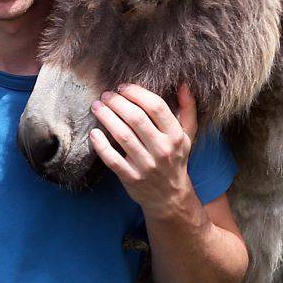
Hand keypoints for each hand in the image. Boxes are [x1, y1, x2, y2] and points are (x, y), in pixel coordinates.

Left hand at [89, 82, 199, 220]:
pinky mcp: (131, 177)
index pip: (156, 107)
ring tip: (97, 107)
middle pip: (136, 118)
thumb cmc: (175, 160)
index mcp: (176, 136)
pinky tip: (94, 133)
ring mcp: (146, 165)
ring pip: (122, 135)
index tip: (123, 87)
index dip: (137, 93)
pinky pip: (112, 159)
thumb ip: (188, 110)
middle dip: (117, 102)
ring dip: (106, 117)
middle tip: (106, 95)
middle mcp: (162, 150)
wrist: (170, 197)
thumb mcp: (187, 136)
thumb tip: (184, 86)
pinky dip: (101, 145)